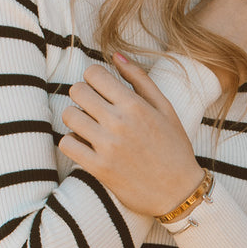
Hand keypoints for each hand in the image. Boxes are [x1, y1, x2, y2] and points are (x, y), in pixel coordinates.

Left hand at [58, 58, 204, 216]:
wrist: (179, 192)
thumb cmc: (174, 147)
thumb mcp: (165, 108)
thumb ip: (139, 79)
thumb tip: (115, 55)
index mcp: (135, 105)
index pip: (93, 74)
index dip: (93, 78)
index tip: (101, 89)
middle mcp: (119, 123)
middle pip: (77, 91)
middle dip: (82, 95)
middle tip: (93, 106)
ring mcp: (107, 147)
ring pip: (69, 115)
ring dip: (76, 117)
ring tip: (89, 125)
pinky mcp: (98, 168)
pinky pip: (67, 144)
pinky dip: (71, 141)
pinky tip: (85, 143)